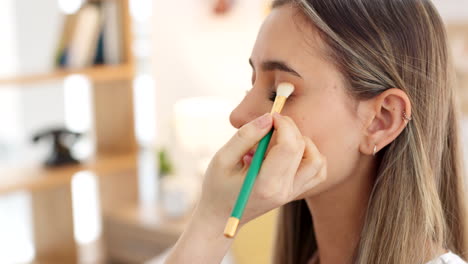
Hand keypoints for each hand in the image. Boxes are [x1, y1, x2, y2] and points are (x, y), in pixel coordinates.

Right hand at [196, 112, 326, 227]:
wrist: (220, 217)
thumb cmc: (216, 187)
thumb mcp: (222, 158)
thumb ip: (245, 136)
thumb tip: (268, 118)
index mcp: (265, 184)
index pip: (289, 147)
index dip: (284, 124)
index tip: (270, 116)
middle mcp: (283, 190)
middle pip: (302, 149)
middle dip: (290, 128)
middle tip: (272, 122)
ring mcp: (291, 193)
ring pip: (316, 160)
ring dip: (303, 142)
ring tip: (281, 139)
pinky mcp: (294, 193)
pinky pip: (317, 172)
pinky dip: (311, 156)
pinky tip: (291, 152)